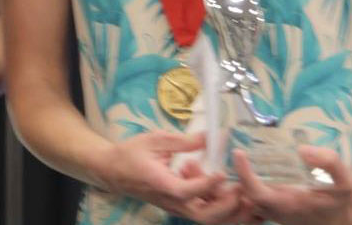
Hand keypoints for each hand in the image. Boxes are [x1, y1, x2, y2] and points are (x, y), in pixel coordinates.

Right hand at [98, 131, 243, 223]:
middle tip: (239, 189)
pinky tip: (215, 181)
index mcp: (161, 184)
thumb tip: (210, 136)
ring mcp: (174, 207)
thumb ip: (183, 141)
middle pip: (203, 216)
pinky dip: (214, 201)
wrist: (112, 170)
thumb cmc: (131, 153)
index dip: (207, 184)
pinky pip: (200, 211)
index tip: (222, 171)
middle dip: (226, 206)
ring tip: (235, 187)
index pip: (187, 191)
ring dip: (223, 206)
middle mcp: (170, 201)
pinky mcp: (178, 206)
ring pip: (204, 217)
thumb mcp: (155, 140)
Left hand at [234, 145, 351, 224]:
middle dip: (236, 173)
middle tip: (235, 149)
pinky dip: (243, 182)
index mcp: (289, 205)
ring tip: (234, 154)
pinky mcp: (271, 209)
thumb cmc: (341, 199)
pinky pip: (250, 197)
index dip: (245, 174)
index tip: (239, 152)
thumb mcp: (345, 181)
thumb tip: (302, 150)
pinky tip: (244, 164)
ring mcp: (271, 211)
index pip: (257, 193)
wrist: (343, 218)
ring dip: (237, 178)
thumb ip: (329, 162)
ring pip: (245, 197)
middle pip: (244, 194)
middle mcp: (275, 211)